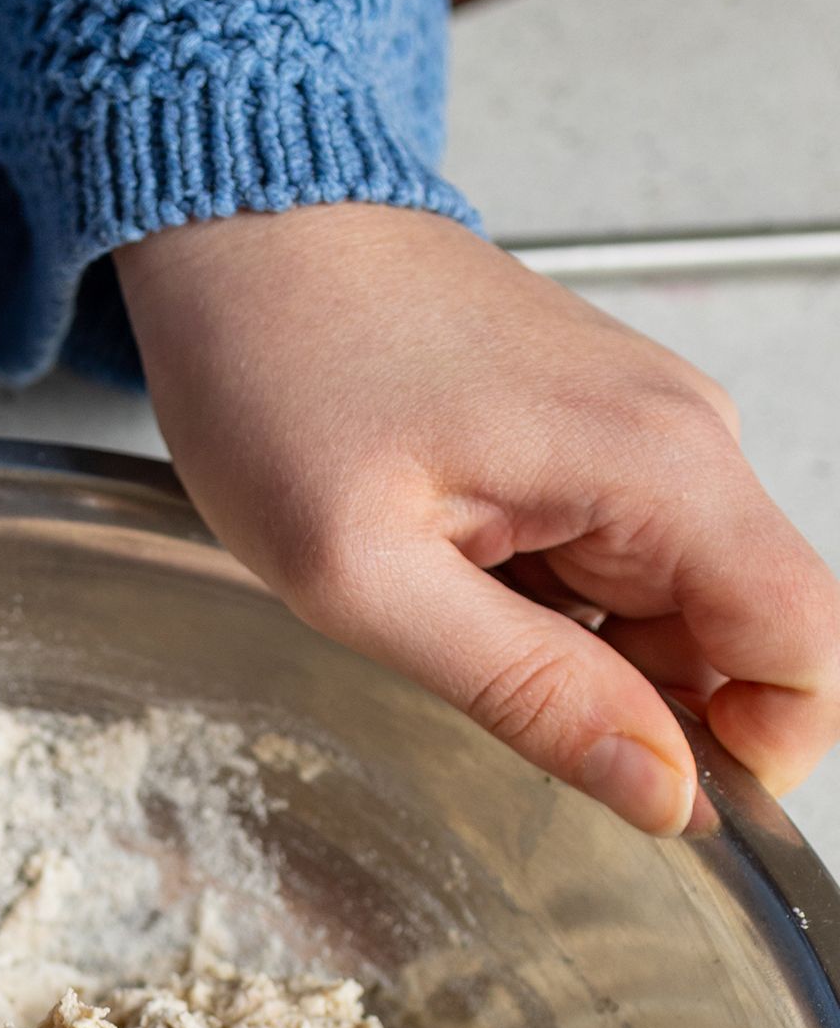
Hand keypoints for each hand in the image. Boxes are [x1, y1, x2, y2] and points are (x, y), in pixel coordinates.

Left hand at [120, 202, 839, 833]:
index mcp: (661, 468)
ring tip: (438, 595)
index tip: (646, 793)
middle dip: (634, 696)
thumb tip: (661, 787)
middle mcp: (686, 436)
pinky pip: (616, 549)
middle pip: (738, 630)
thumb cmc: (278, 374)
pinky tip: (445, 560)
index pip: (805, 643)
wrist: (243, 234)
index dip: (753, 745)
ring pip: (671, 599)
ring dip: (576, 644)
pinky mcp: (597, 424)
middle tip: (474, 673)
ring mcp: (646, 425)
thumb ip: (526, 690)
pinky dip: (544, 590)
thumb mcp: (366, 578)